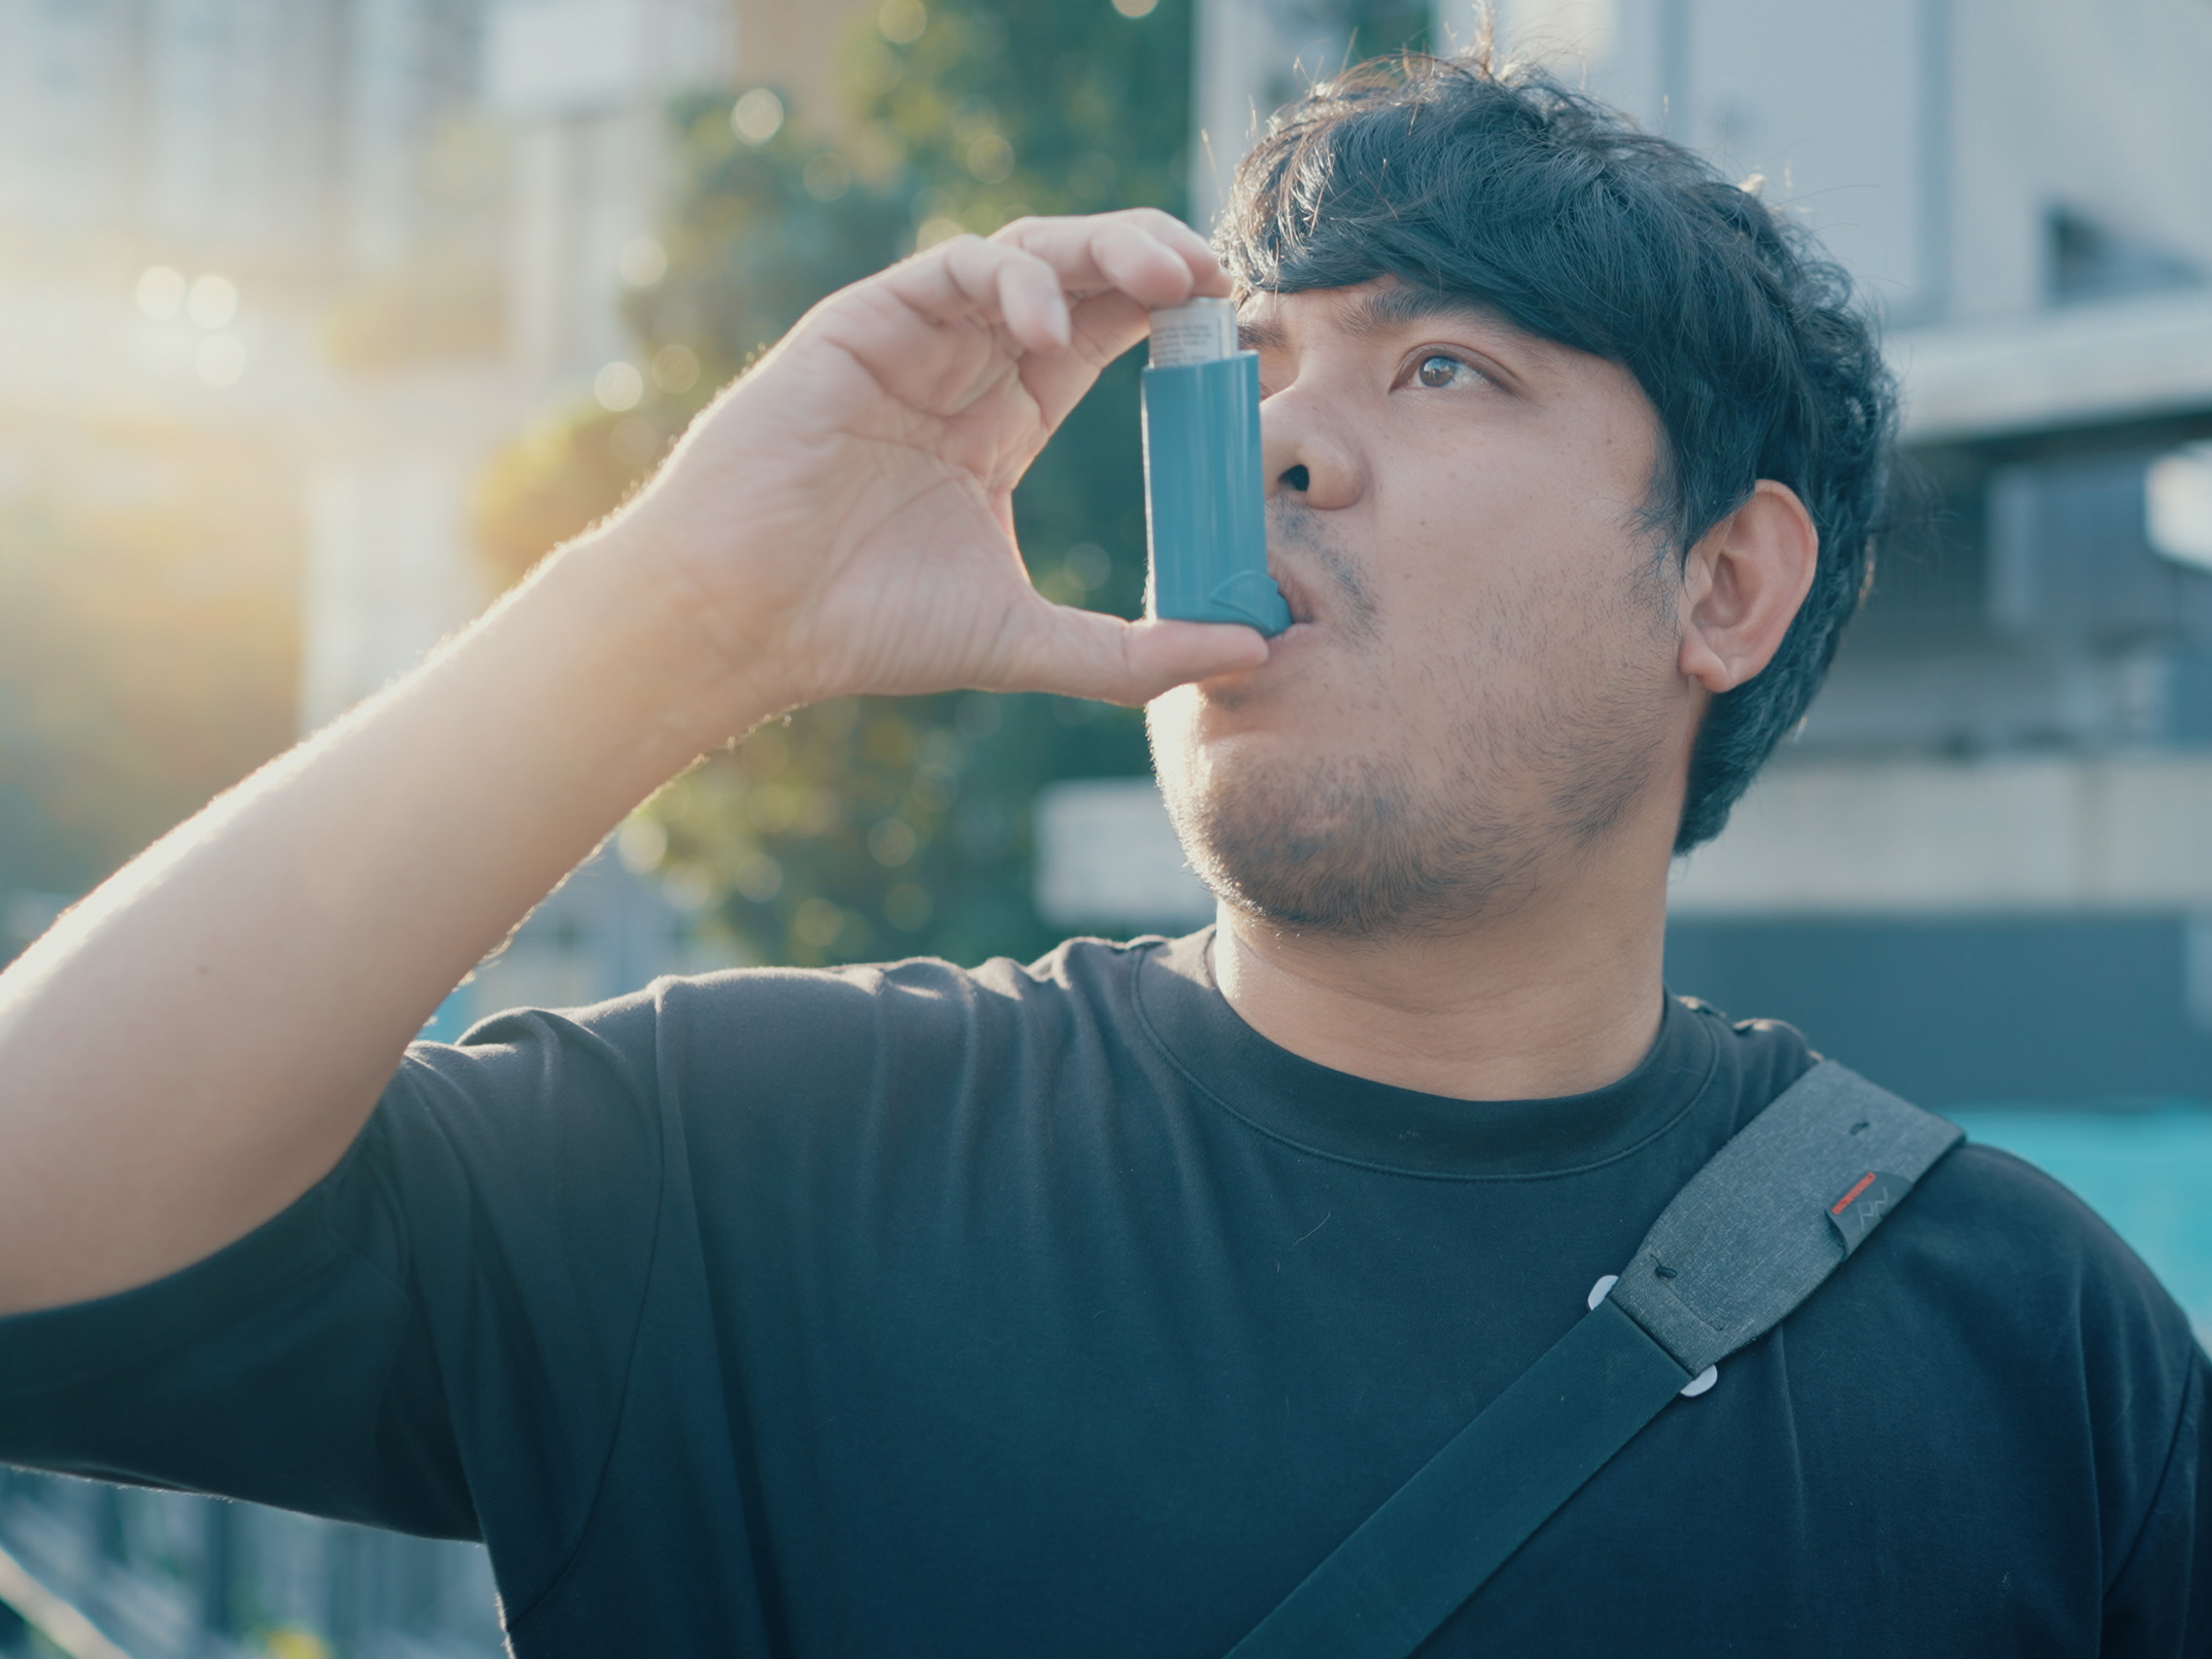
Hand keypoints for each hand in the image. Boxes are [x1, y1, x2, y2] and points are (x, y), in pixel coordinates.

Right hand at [606, 209, 1271, 724]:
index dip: (1173, 317)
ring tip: (1167, 279)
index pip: (1105, 335)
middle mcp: (962, 367)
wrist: (746, 624)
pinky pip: (951, 268)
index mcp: (1001, 420)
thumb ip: (1133, 652)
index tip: (1240, 329)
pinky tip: (1047, 327)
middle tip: (1221, 280)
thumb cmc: (863, 629)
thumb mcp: (1024, 643)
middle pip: (1078, 275)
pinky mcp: (861, 325)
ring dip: (1102, 249)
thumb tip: (1255, 650)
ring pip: (1024, 250)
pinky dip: (1011, 280)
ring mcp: (912, 340)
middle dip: (1154, 262)